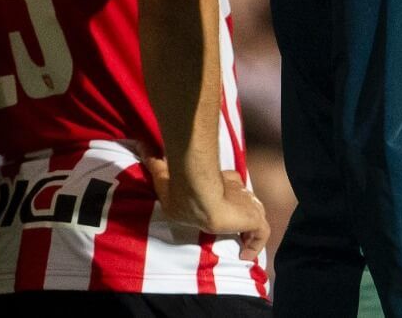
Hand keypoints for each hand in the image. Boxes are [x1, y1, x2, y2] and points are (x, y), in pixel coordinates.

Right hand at [143, 155, 269, 260]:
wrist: (198, 198)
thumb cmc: (182, 189)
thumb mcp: (163, 177)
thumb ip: (155, 165)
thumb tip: (142, 146)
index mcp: (216, 185)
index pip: (227, 185)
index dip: (227, 191)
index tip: (224, 200)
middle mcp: (233, 193)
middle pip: (242, 199)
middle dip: (241, 207)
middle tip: (237, 222)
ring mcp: (245, 204)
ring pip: (253, 213)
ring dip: (248, 224)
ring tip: (243, 240)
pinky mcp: (252, 219)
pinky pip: (260, 233)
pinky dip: (256, 243)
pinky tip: (246, 255)